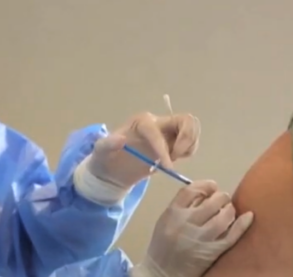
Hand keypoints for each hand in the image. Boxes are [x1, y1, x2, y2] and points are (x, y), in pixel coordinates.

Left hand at [85, 112, 199, 187]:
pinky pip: (191, 141)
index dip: (162, 147)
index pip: (156, 130)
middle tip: (177, 156)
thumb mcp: (100, 152)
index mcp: (140, 122)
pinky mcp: (173, 143)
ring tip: (175, 158)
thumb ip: (107, 144)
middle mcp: (157, 123)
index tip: (166, 167)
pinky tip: (175, 159)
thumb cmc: (106, 159)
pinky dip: (189, 150)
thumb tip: (120, 139)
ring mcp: (167, 132)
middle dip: (187, 138)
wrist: (112, 171)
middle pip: (185, 119)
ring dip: (189, 145)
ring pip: (192, 128)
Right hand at [131, 180, 253, 276]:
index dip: (205, 185)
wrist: (163, 273)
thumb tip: (206, 194)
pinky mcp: (212, 251)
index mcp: (172, 213)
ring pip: (224, 216)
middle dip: (221, 197)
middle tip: (223, 200)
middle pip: (211, 201)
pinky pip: (232, 235)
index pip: (191, 191)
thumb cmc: (163, 245)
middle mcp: (186, 223)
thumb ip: (182, 207)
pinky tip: (248, 216)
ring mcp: (201, 237)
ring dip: (230, 209)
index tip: (212, 187)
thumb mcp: (165, 221)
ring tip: (229, 211)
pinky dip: (242, 224)